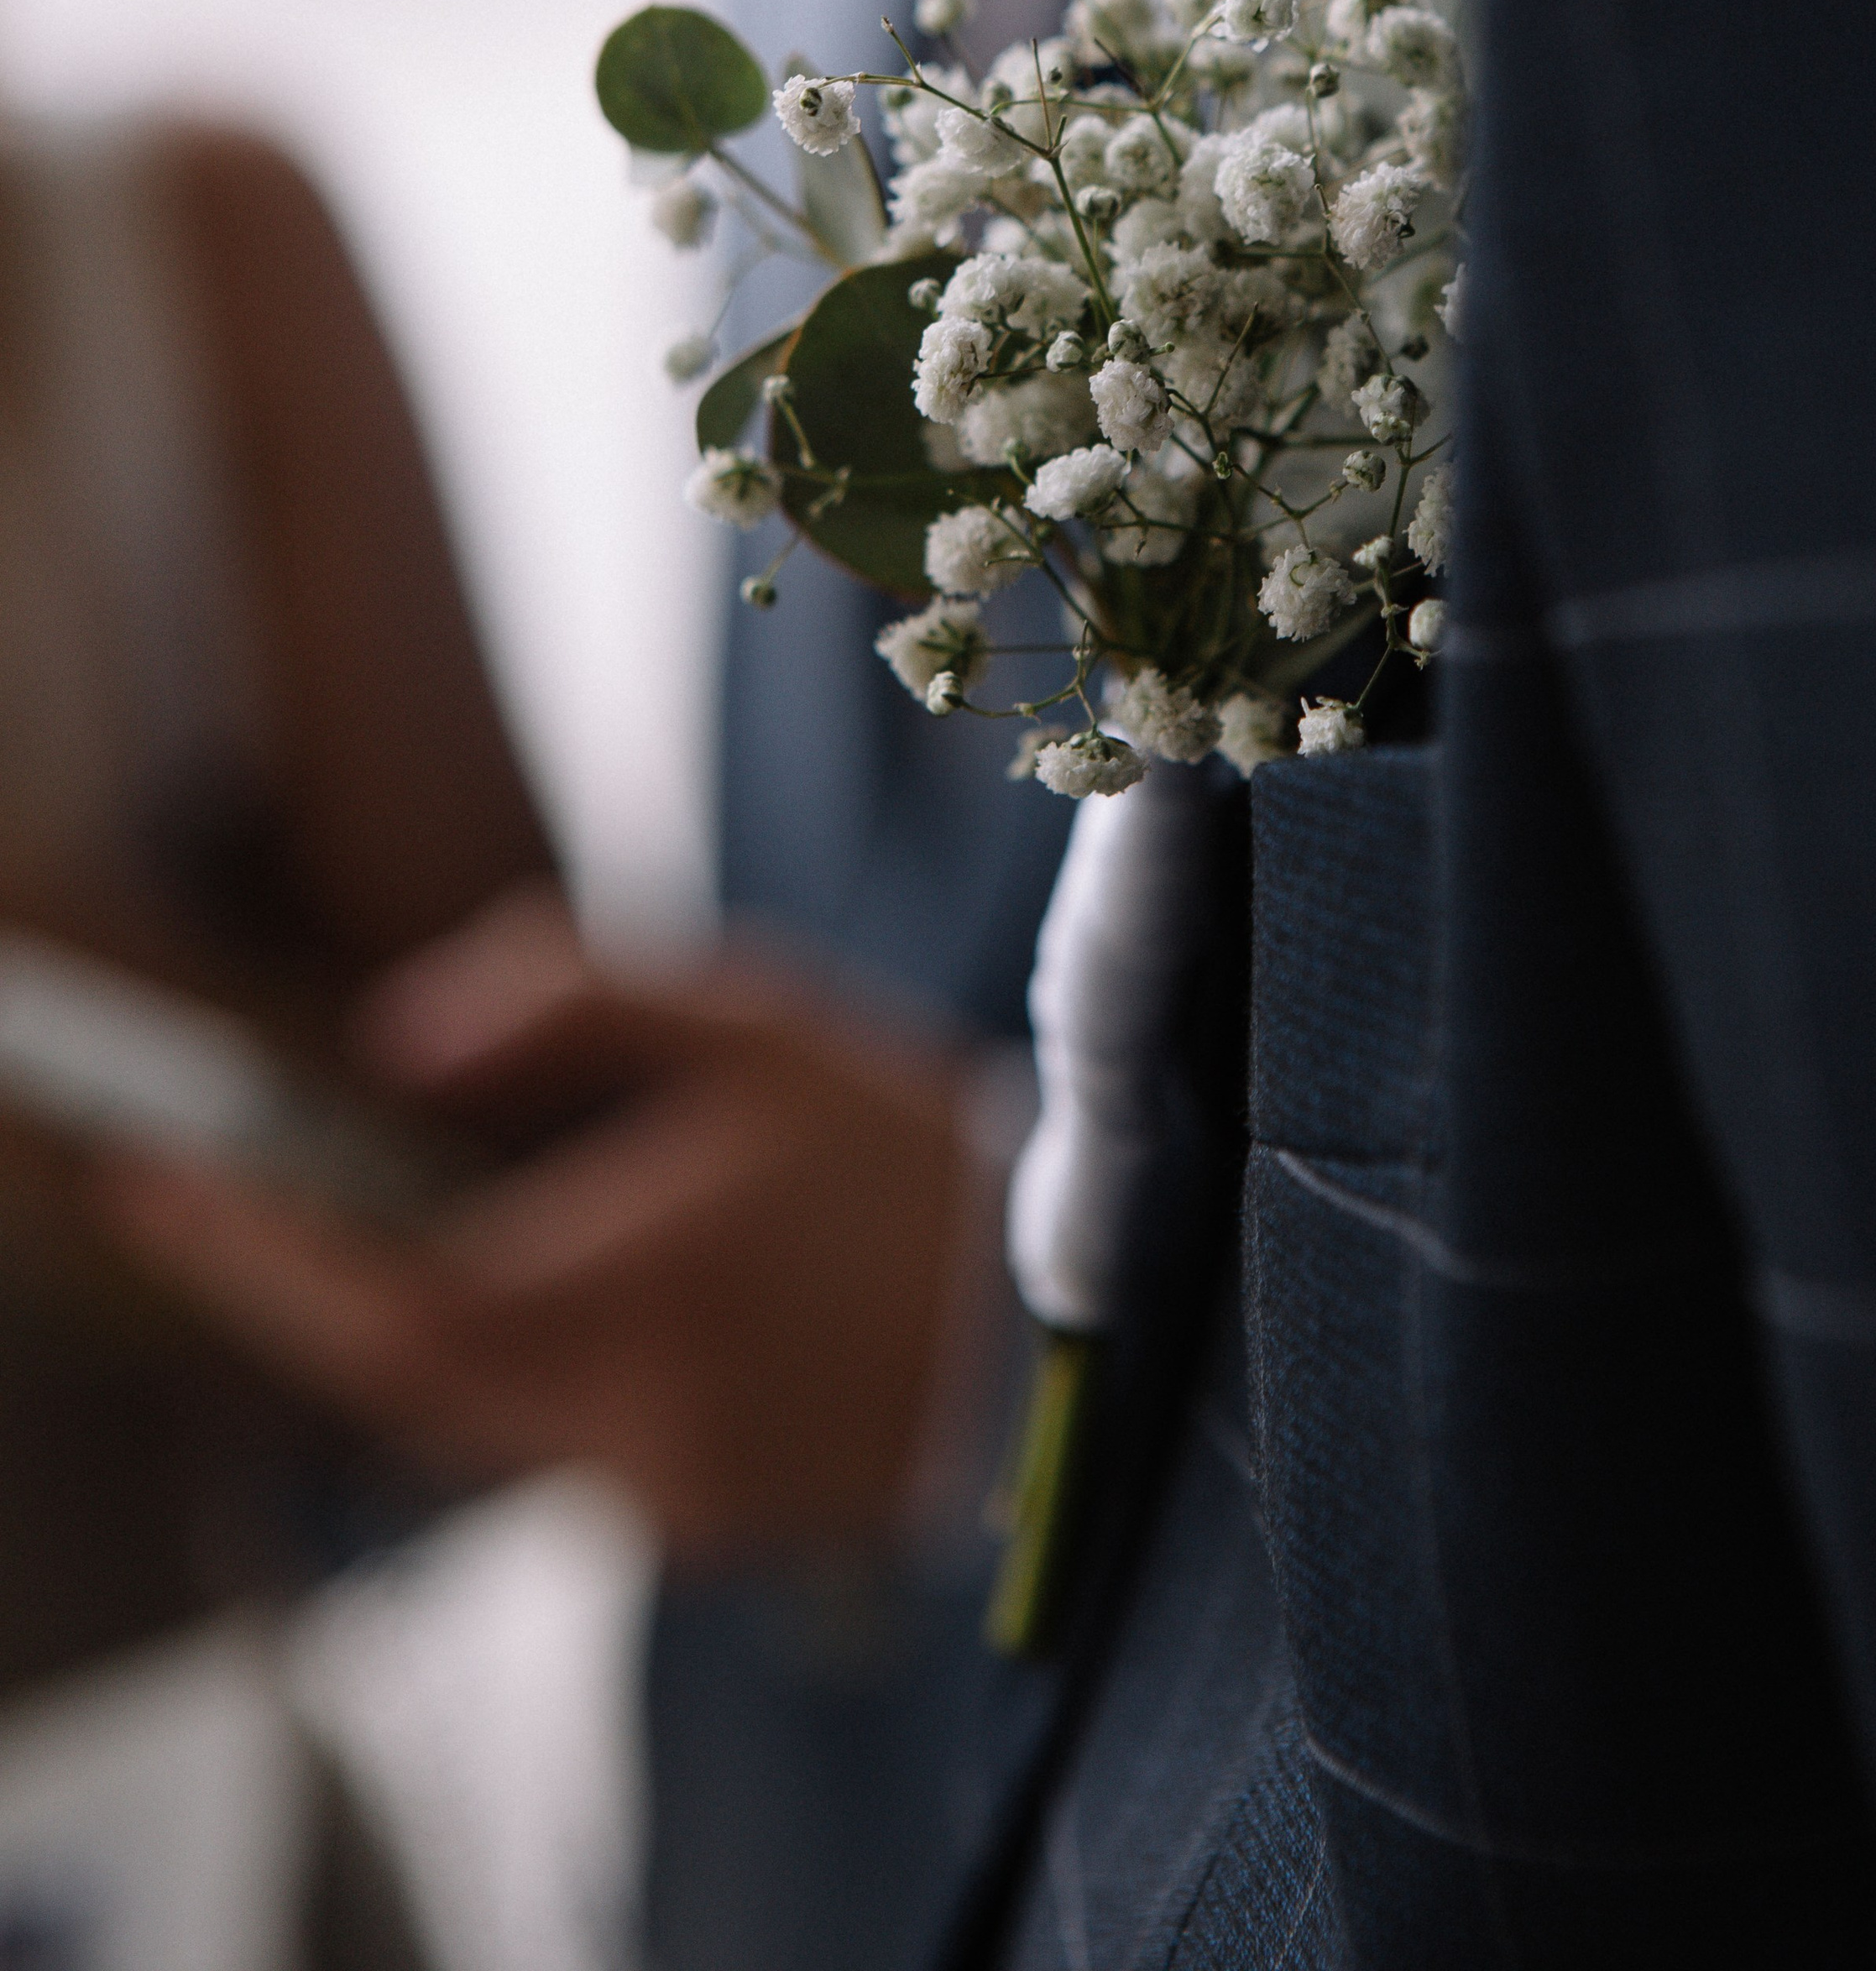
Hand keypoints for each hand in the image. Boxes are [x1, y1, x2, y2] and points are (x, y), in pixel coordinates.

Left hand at [94, 892, 974, 1555]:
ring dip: (392, 1318)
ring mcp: (663, 1490)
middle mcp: (635, 1413)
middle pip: (395, 1373)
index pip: (391, 1299)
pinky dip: (491, 1362)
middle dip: (293, 1281)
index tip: (165, 1175)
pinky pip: (539, 1442)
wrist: (1062, 1303)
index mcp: (648, 1282)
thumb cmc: (898, 1146)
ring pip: (459, 1416)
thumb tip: (394, 1038)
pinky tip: (521, 1277)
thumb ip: (564, 1002)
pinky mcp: (691, 1521)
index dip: (259, 1248)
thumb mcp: (748, 1019)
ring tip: (364, 1211)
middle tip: (216, 1189)